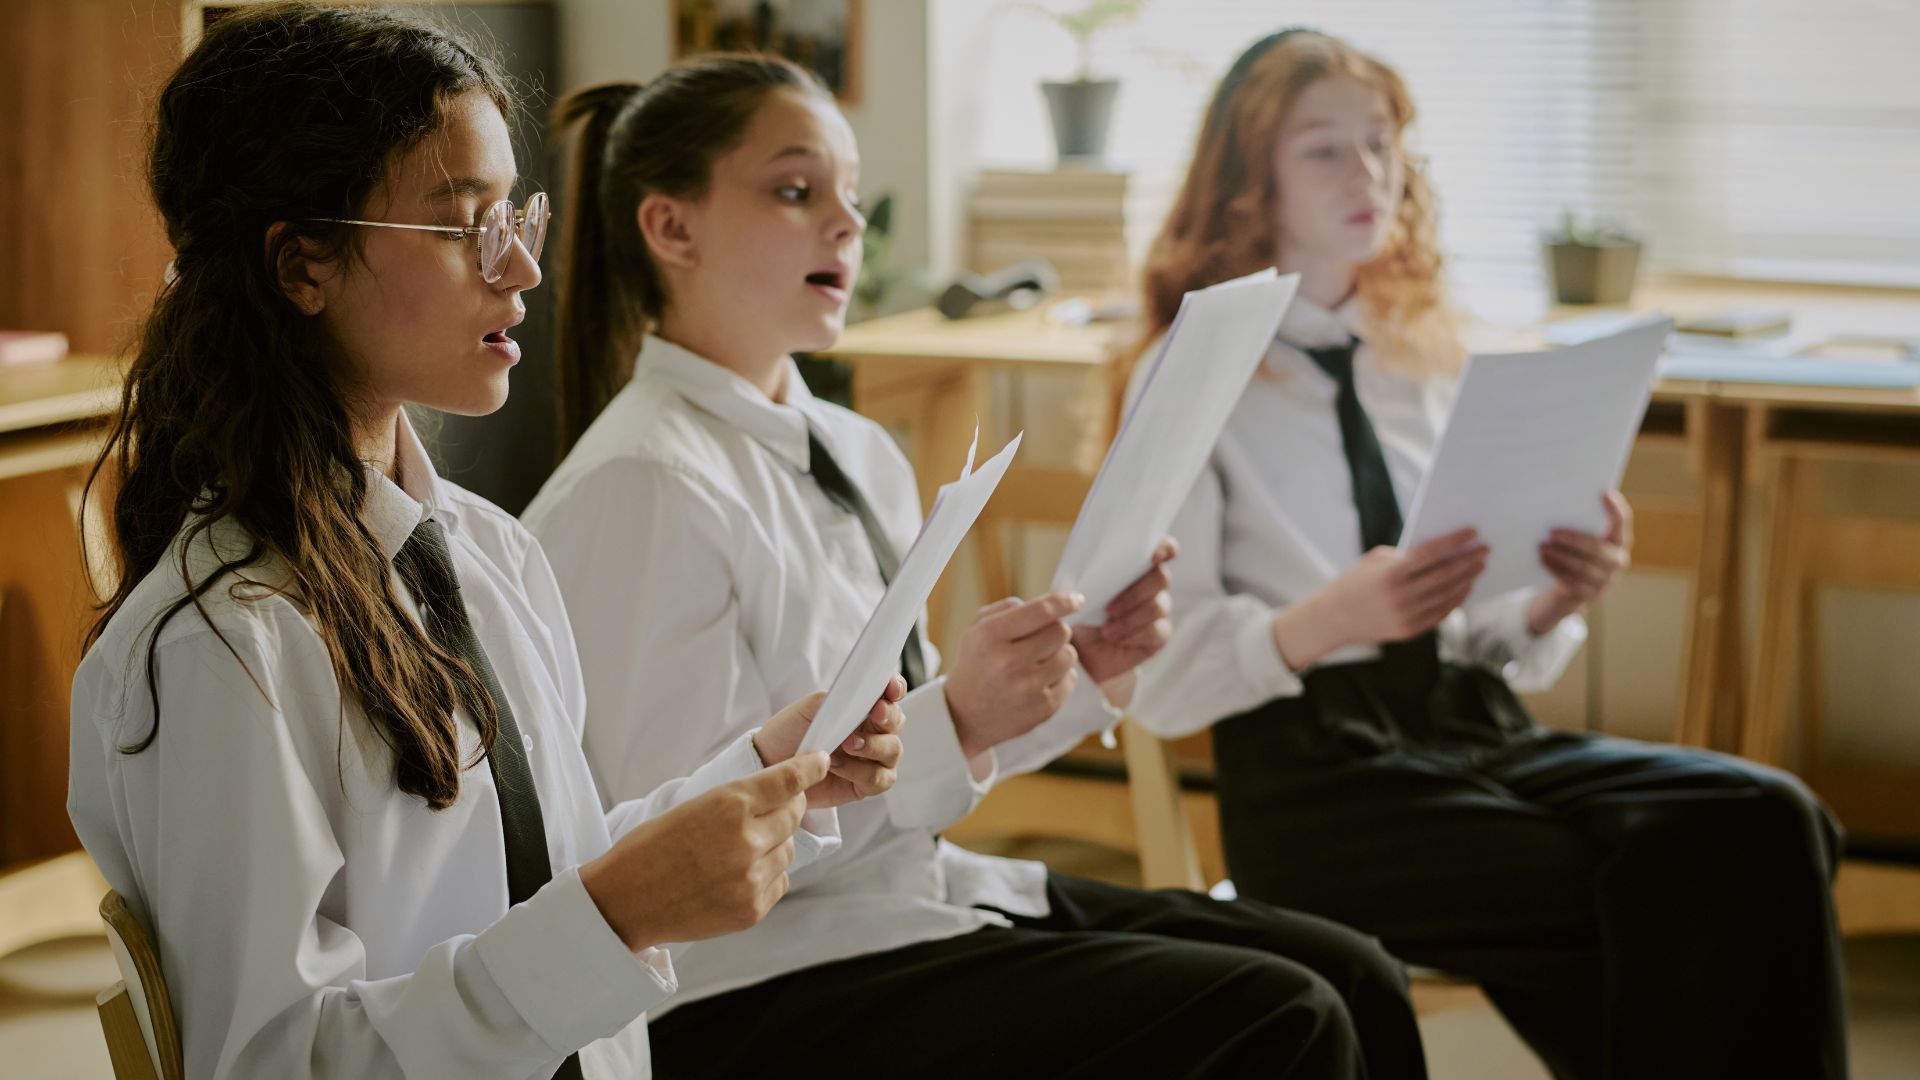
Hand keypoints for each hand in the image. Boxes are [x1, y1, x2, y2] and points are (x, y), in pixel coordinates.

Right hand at [580, 751, 828, 951]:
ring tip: (741, 848)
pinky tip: (738, 874)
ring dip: (775, 843)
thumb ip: (740, 800)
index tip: (821, 761)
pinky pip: (779, 881)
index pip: (787, 780)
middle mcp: (745, 841)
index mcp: (727, 805)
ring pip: (788, 849)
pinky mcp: (751, 910)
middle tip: (776, 807)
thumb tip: (787, 794)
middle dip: (789, 807)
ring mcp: (750, 879)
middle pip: (794, 815)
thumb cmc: (651, 847)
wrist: (623, 901)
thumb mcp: (693, 805)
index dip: (808, 768)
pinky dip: (767, 874)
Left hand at [753, 678, 907, 808]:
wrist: (769, 764)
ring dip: (873, 745)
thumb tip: (859, 696)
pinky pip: (880, 779)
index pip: (890, 692)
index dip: (895, 687)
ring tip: (846, 744)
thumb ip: (836, 698)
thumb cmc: (789, 732)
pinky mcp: (866, 785)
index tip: (890, 687)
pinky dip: (859, 771)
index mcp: (863, 707)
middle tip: (873, 713)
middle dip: (889, 715)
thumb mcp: (808, 708)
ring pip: (893, 750)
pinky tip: (835, 765)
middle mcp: (874, 731)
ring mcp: (873, 759)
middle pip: (897, 720)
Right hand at [944, 590, 1084, 758]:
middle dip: (1054, 631)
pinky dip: (1060, 676)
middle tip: (1038, 641)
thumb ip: (1008, 608)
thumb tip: (1049, 602)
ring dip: (1058, 654)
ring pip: (1069, 654)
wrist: (965, 716)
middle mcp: (1010, 662)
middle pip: (1061, 631)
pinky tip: (1039, 682)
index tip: (1075, 598)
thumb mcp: (977, 630)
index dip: (1064, 601)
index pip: (1040, 611)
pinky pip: (1071, 678)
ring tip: (1036, 663)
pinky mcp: (1044, 707)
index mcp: (991, 636)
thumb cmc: (976, 665)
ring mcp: (1029, 687)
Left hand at [1072, 539, 1177, 708]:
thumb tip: (1077, 573)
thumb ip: (1082, 577)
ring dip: (1130, 618)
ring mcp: (1159, 609)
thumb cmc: (1081, 613)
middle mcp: (1153, 585)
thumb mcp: (1075, 594)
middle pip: (1161, 577)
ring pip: (1158, 606)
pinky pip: (1157, 631)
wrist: (1082, 651)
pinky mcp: (1160, 634)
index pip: (1164, 549)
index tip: (1154, 555)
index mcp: (1136, 566)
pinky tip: (1116, 638)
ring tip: (1106, 630)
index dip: (1164, 548)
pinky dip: (1134, 634)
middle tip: (1109, 609)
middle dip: (1135, 592)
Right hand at [1272, 528, 1487, 669]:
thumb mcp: (1375, 560)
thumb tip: (1444, 551)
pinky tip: (1465, 587)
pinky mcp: (1410, 631)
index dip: (1455, 541)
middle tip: (1485, 549)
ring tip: (1479, 566)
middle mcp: (1400, 597)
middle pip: (1446, 576)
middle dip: (1469, 560)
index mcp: (1390, 574)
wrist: (1334, 618)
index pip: (1432, 554)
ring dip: (1467, 579)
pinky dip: (1457, 599)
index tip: (1474, 532)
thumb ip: (1406, 556)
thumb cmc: (1355, 582)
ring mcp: (1406, 616)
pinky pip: (1442, 613)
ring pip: (1448, 596)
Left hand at [1529, 490, 1631, 632]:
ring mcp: (1606, 581)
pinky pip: (1572, 582)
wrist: (1567, 590)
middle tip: (1551, 531)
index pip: (1621, 522)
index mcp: (1619, 541)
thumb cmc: (1571, 554)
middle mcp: (1618, 561)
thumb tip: (1556, 503)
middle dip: (1574, 539)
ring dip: (1560, 556)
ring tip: (1541, 546)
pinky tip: (1542, 560)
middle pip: (1597, 549)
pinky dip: (1555, 569)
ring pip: (1583, 567)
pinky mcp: (1591, 595)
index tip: (1604, 492)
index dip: (1615, 508)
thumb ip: (1575, 524)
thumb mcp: (1576, 539)